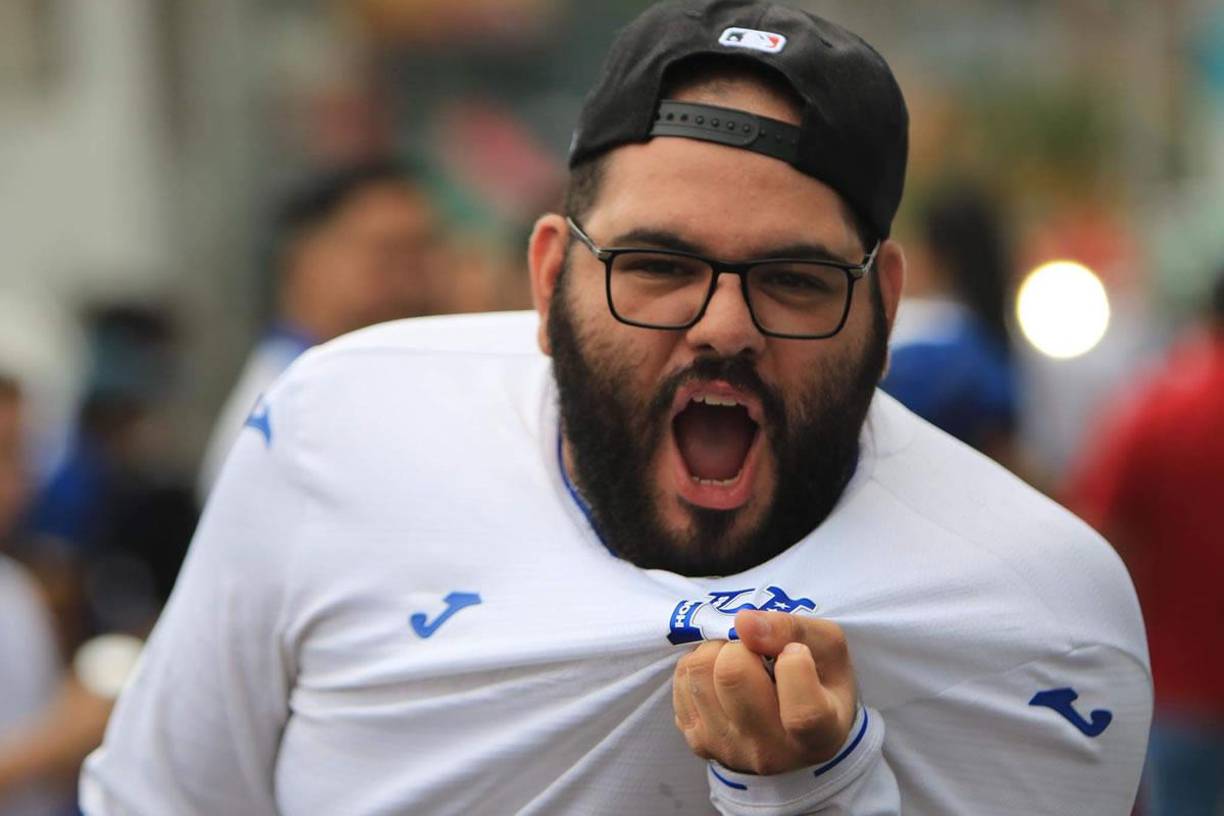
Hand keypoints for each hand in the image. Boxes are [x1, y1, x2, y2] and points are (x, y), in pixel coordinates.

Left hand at [672, 609, 856, 775]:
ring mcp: (728, 750)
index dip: (795, 667)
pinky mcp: (698, 740)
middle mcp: (771, 753)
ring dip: (715, 650)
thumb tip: (743, 623)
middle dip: (741, 645)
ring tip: (737, 657)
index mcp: (818, 737)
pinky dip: (699, 665)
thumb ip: (792, 629)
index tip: (795, 652)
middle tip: (756, 648)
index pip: (802, 713)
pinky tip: (720, 674)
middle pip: (732, 675)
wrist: (792, 730)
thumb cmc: (818, 681)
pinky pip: (682, 681)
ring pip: (698, 672)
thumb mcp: (826, 648)